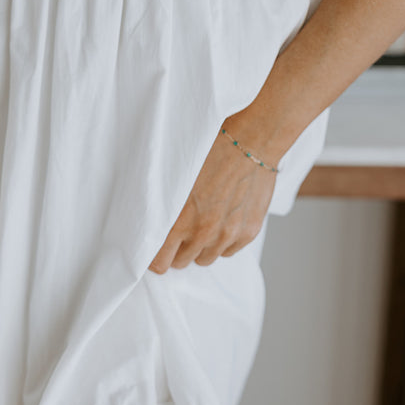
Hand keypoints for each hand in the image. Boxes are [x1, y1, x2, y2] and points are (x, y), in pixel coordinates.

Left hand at [148, 120, 278, 272]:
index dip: (156, 257)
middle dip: (178, 249)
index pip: (160, 262)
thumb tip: (151, 218)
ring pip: (206, 258)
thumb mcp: (176, 173)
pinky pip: (228, 251)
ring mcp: (228, 234)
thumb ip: (163, 203)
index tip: (156, 249)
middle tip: (180, 230)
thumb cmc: (212, 150)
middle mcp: (204, 232)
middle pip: (182, 262)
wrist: (253, 142)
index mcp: (181, 219)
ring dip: (201, 246)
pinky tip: (222, 219)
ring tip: (202, 221)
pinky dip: (223, 241)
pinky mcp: (248, 232)